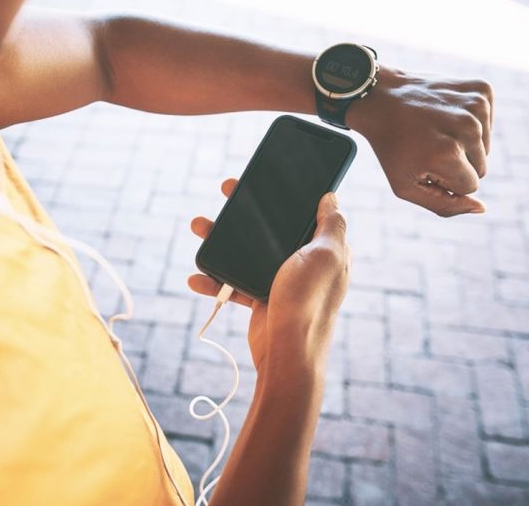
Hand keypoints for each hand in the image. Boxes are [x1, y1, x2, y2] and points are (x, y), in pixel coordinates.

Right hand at [189, 180, 350, 375]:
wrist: (288, 353)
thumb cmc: (309, 303)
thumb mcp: (326, 255)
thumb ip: (331, 225)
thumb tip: (331, 197)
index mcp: (324, 247)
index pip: (307, 210)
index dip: (288, 191)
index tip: (265, 174)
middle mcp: (304, 261)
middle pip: (272, 226)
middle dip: (246, 208)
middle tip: (227, 189)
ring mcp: (281, 279)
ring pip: (247, 250)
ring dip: (221, 238)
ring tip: (199, 226)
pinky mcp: (261, 297)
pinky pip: (234, 280)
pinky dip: (214, 278)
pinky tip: (196, 276)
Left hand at [346, 66, 493, 216]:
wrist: (380, 98)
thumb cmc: (392, 147)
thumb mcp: (405, 186)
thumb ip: (444, 205)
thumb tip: (482, 208)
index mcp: (448, 153)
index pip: (470, 186)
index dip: (446, 179)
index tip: (424, 161)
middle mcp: (467, 128)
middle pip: (481, 167)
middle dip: (457, 163)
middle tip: (428, 145)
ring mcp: (476, 105)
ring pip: (485, 147)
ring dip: (463, 143)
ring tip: (436, 129)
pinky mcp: (482, 89)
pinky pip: (488, 124)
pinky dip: (472, 123)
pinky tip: (446, 115)